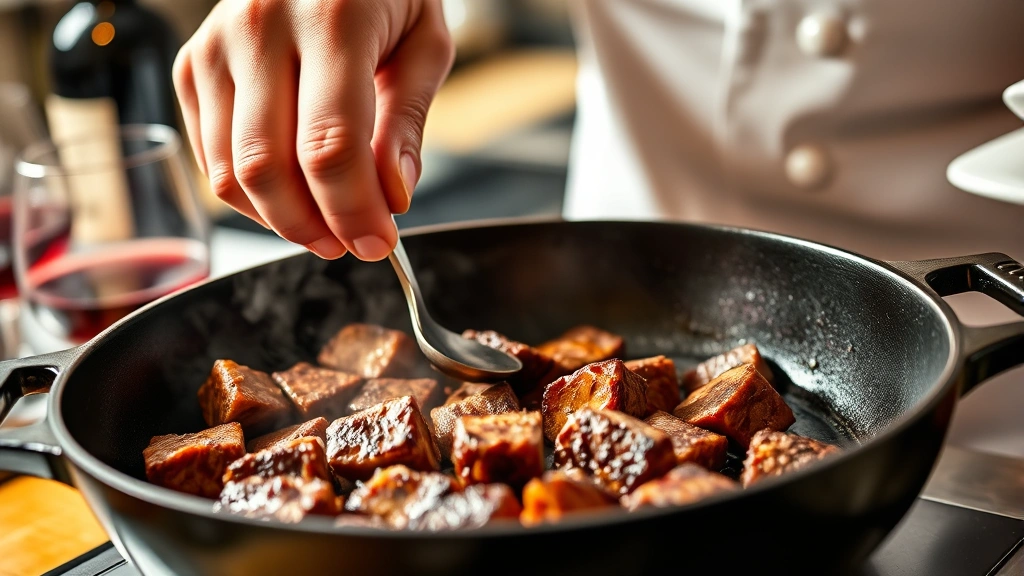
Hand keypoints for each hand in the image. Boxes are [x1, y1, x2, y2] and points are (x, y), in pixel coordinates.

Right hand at [173, 0, 453, 259]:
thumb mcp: (425, 42)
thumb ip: (407, 122)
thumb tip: (392, 197)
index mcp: (330, 18)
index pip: (330, 145)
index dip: (353, 211)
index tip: (380, 243)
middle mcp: (259, 28)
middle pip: (268, 168)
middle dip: (313, 226)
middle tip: (353, 242)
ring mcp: (215, 46)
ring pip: (230, 172)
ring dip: (281, 219)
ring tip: (326, 224)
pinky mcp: (192, 66)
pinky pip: (211, 159)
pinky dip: (253, 195)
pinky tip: (292, 193)